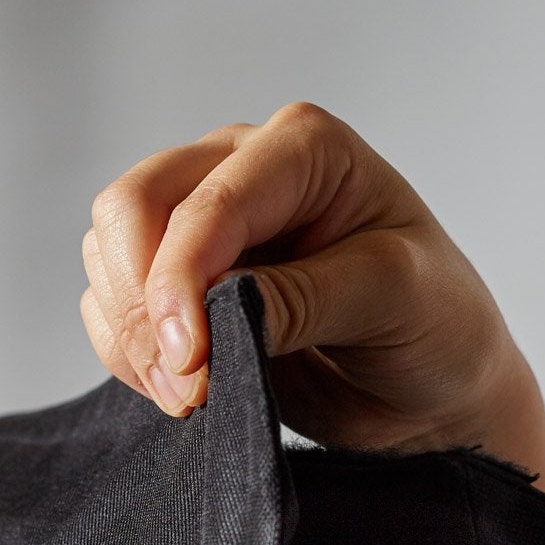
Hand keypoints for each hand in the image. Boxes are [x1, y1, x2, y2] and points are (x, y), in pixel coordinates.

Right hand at [79, 103, 544, 485]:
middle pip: (131, 207)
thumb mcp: (394, 300)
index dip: (180, 278)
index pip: (208, 198)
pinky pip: (108, 304)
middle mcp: (242, 168)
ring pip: (107, 255)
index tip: (190, 360)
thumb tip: (213, 312)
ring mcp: (203, 223)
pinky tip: (180, 388)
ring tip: (192, 396)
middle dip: (144, 302)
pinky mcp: (178, 282)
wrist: (436, 395)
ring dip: (133, 334)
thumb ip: (302, 297)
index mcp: (305, 148)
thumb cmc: (437, 327)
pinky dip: (126, 352)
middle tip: (187, 385)